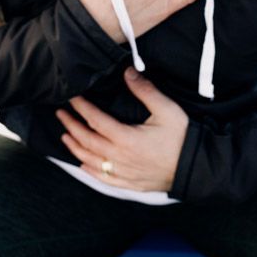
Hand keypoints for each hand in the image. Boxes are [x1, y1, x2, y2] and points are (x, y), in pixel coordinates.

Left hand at [56, 67, 189, 192]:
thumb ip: (145, 90)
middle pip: (87, 141)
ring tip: (65, 136)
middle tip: (60, 114)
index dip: (81, 108)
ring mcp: (123, 174)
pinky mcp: (129, 184)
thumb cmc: (182, 137)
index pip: (95, 120)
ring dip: (75, 147)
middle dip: (71, 126)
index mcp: (126, 138)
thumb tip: (128, 72)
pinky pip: (103, 179)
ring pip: (91, 161)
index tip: (71, 97)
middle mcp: (120, 158)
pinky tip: (82, 164)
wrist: (196, 168)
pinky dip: (89, 170)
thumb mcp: (166, 109)